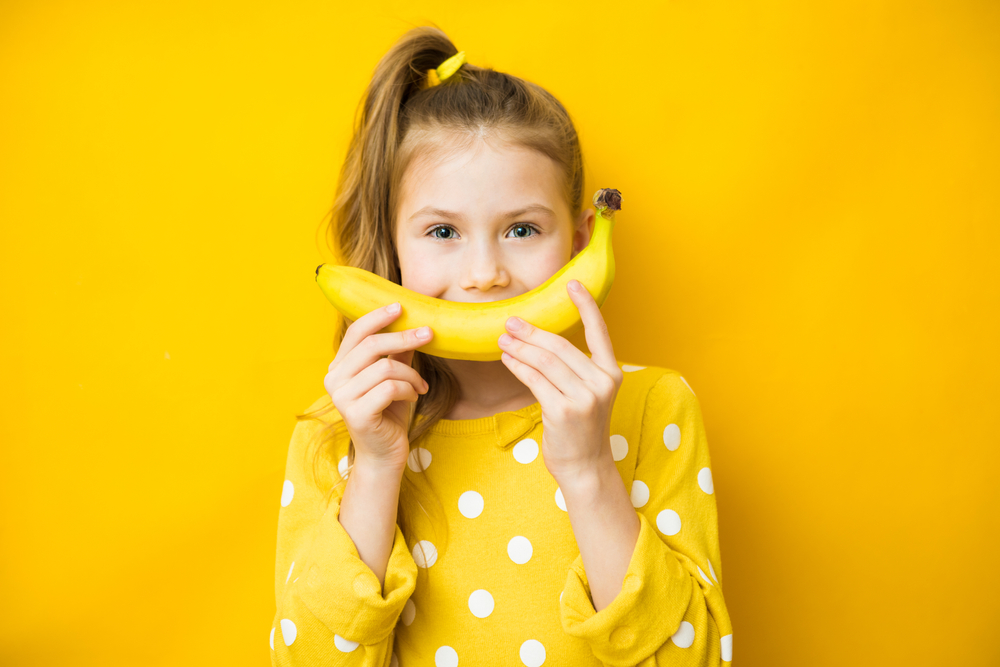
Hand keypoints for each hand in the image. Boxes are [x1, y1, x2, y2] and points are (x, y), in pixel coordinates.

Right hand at [324, 302, 432, 472]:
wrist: (384, 455)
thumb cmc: (388, 414)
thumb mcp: (393, 378)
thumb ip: (396, 353)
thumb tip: (411, 322)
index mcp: (339, 368)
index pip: (356, 332)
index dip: (378, 317)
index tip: (401, 306)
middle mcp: (334, 380)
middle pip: (372, 345)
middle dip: (404, 337)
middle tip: (429, 334)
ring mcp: (342, 398)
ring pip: (386, 368)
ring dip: (412, 375)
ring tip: (420, 386)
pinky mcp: (356, 414)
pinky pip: (390, 388)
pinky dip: (409, 390)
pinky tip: (414, 398)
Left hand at [497, 279, 623, 484]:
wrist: (585, 466)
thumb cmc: (582, 428)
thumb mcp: (588, 394)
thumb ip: (574, 368)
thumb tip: (537, 338)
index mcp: (612, 373)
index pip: (599, 331)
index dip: (586, 305)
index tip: (572, 283)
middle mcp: (602, 382)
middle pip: (560, 346)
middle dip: (531, 332)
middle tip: (510, 322)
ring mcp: (585, 397)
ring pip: (544, 361)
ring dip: (519, 348)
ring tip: (502, 340)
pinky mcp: (564, 411)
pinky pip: (534, 380)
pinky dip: (517, 366)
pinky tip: (507, 359)